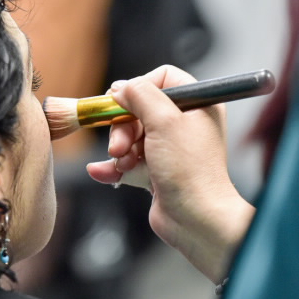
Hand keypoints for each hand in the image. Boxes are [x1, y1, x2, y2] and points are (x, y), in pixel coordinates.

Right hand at [86, 66, 254, 282]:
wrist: (195, 219)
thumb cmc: (189, 170)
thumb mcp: (164, 121)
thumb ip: (141, 94)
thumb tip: (122, 87)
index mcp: (198, 105)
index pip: (163, 79)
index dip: (140, 88)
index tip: (123, 102)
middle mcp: (186, 124)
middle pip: (140, 109)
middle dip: (123, 126)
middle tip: (119, 143)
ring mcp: (171, 149)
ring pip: (132, 136)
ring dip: (120, 149)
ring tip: (122, 163)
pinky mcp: (157, 171)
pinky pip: (129, 161)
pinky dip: (114, 167)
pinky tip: (100, 171)